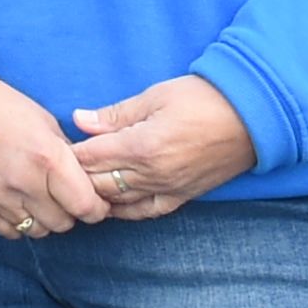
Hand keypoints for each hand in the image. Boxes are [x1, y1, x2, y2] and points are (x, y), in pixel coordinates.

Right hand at [0, 55, 113, 240]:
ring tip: (38, 198)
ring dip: (44, 218)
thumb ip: (66, 155)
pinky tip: (17, 202)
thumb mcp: (44, 121)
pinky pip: (11, 232)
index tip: (96, 203)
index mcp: (47, 156)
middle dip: (70, 212)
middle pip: (64, 223)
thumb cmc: (0, 106)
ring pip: (38, 231)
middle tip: (64, 196)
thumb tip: (85, 181)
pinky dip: (20, 222)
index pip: (85, 206)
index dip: (96, 208)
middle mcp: (24, 182)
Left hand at [68, 76, 256, 218]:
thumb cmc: (204, 99)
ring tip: (78, 184)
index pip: (89, 157)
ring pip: (118, 201)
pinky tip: (111, 204)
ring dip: (95, 193)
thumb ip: (115, 114)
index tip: (54, 147)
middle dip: (76, 174)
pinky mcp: (183, 196)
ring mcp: (168, 189)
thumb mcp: (156, 96)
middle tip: (60, 166)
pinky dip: (124, 210)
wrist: (253, 117)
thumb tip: (79, 120)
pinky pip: (145, 211)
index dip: (69, 153)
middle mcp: (152, 174)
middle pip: (98, 182)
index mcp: (141, 146)